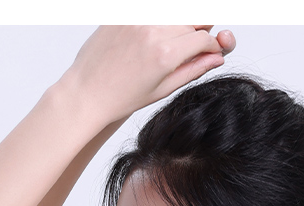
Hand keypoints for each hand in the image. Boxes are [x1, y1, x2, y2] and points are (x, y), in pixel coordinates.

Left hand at [59, 25, 235, 122]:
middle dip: (198, 31)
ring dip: (178, 24)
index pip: (205, 38)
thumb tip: (216, 57)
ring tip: (167, 44)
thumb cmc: (120, 97)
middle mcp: (153, 30)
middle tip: (191, 46)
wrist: (86, 92)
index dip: (213, 45)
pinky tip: (151, 37)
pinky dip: (158, 20)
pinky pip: (152, 11)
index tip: (211, 51)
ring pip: (174, 12)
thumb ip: (193, 69)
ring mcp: (136, 18)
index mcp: (166, 53)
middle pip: (193, 19)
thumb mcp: (163, 89)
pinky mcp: (122, 13)